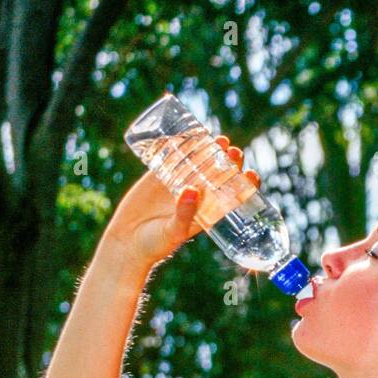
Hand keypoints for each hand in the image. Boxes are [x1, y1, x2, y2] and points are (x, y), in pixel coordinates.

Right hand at [105, 135, 260, 266]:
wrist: (126, 242)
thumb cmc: (155, 245)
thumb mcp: (174, 232)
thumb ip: (184, 214)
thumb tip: (193, 190)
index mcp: (207, 211)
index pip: (232, 195)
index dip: (245, 184)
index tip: (250, 174)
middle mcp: (197, 195)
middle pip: (219, 174)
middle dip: (229, 161)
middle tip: (232, 151)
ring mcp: (179, 183)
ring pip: (199, 162)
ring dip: (210, 150)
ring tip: (219, 139)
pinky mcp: (160, 175)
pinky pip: (174, 156)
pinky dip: (181, 144)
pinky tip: (191, 132)